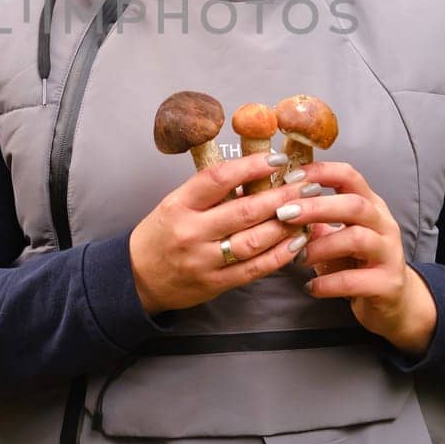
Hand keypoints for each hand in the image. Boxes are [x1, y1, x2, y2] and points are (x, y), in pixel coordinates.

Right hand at [129, 151, 311, 314]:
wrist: (137, 278)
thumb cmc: (160, 235)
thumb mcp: (176, 204)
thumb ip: (210, 193)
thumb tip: (255, 175)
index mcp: (179, 204)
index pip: (219, 178)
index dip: (251, 166)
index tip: (277, 160)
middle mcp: (191, 231)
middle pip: (244, 210)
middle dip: (281, 195)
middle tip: (304, 183)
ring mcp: (203, 260)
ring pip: (254, 241)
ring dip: (285, 224)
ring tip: (306, 210)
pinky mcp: (215, 283)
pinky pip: (254, 269)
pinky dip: (279, 256)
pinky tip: (296, 243)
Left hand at [273, 161, 437, 355]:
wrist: (393, 302)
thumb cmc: (357, 263)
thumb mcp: (337, 236)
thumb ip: (316, 221)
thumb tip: (279, 204)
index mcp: (370, 205)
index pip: (349, 175)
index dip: (320, 172)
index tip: (290, 178)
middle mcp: (384, 224)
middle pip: (354, 205)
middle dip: (317, 207)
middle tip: (284, 214)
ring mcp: (389, 254)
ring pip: (357, 239)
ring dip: (321, 246)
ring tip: (298, 257)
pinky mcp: (387, 284)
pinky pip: (354, 281)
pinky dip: (327, 283)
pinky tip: (310, 287)